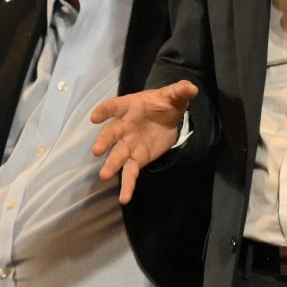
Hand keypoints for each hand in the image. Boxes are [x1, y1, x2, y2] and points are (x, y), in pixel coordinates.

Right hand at [91, 81, 199, 203]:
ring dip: (111, 165)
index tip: (95, 117)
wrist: (169, 118)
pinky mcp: (137, 159)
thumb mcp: (174, 95)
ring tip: (104, 176)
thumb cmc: (164, 103)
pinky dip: (127, 185)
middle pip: (111, 133)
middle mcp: (124, 126)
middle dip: (104, 141)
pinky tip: (124, 198)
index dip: (104, 111)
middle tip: (97, 150)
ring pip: (117, 155)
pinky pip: (130, 173)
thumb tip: (191, 88)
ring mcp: (128, 144)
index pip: (113, 106)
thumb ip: (181, 91)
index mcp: (129, 107)